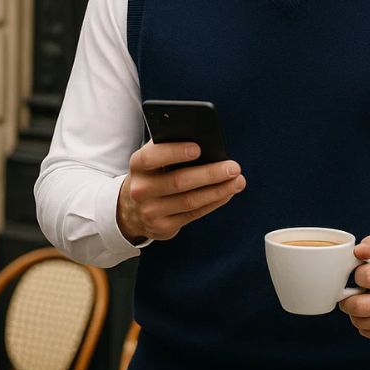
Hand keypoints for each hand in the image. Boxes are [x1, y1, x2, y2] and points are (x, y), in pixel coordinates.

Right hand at [117, 141, 245, 243]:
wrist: (131, 209)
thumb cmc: (153, 174)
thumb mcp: (153, 160)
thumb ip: (171, 148)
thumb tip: (207, 143)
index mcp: (138, 166)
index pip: (152, 157)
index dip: (174, 152)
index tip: (198, 148)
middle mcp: (141, 190)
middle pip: (178, 181)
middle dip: (210, 174)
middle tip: (233, 167)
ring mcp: (151, 211)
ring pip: (190, 201)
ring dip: (218, 190)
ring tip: (237, 181)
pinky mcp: (163, 227)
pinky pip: (194, 214)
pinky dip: (214, 202)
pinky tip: (228, 193)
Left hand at [339, 236, 369, 344]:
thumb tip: (357, 252)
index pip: (365, 278)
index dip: (357, 275)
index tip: (362, 274)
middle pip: (360, 307)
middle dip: (348, 299)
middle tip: (352, 292)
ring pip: (361, 323)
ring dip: (356, 312)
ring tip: (365, 301)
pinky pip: (369, 334)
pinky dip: (365, 323)